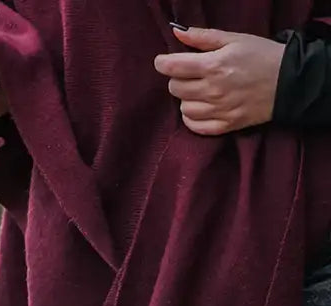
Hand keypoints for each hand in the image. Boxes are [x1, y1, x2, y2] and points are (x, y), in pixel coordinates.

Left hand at [154, 26, 284, 134]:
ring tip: (200, 90)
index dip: (163, 63)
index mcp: (214, 65)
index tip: (162, 61)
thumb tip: (177, 33)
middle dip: (178, 79)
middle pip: (175, 88)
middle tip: (190, 74)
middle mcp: (213, 90)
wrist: (290, 81)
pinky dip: (192, 118)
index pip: (173, 68)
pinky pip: (194, 126)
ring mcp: (218, 110)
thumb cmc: (262, 55)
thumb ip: (203, 37)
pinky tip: (201, 107)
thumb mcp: (235, 39)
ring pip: (183, 108)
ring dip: (187, 98)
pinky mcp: (224, 125)